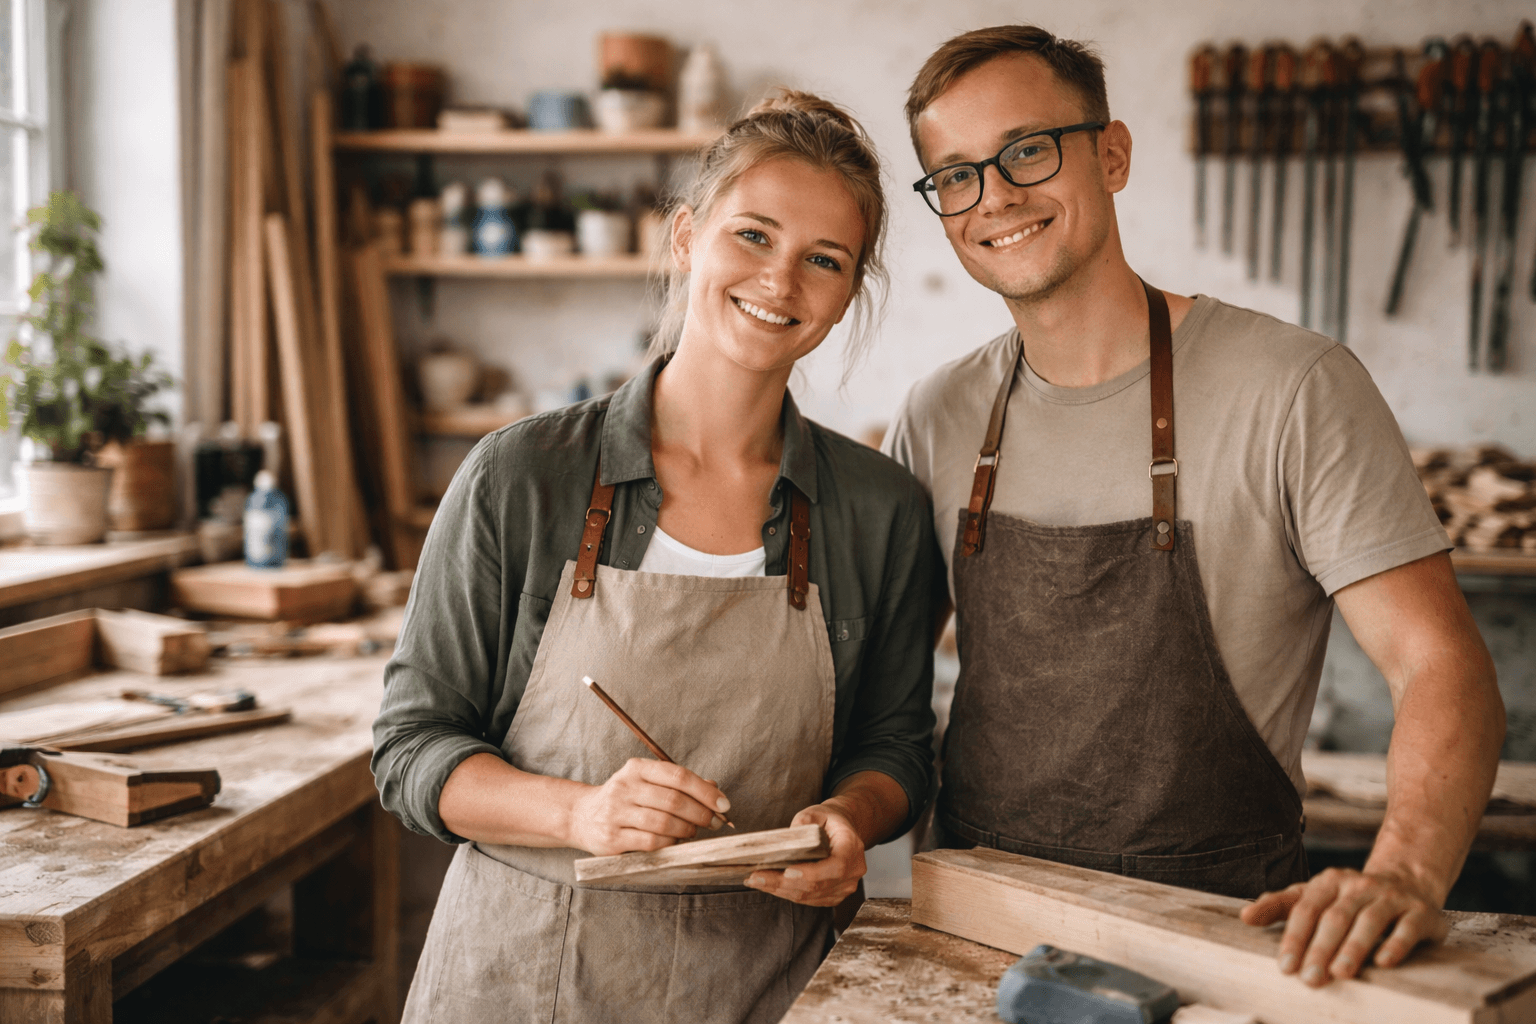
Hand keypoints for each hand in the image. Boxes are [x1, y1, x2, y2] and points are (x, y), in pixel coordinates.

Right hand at [567, 758, 730, 856]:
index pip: (678, 776)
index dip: (705, 791)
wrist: (581, 816)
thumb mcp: (647, 783)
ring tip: (693, 831)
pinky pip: (651, 842)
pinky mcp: (612, 837)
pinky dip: (670, 843)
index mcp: (637, 768)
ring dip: (687, 830)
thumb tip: (714, 788)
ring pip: (664, 822)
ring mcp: (616, 812)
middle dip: (701, 813)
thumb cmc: (623, 799)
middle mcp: (625, 787)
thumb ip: (678, 784)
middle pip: (674, 800)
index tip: (723, 804)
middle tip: (713, 822)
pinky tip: (674, 841)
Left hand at [745, 804, 866, 906]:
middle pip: (817, 885)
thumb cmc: (828, 820)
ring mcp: (845, 887)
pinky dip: (788, 893)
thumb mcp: (817, 812)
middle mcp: (853, 871)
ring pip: (810, 896)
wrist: (842, 829)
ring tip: (757, 880)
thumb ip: (804, 821)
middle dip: (784, 883)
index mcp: (852, 848)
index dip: (810, 873)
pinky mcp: (834, 895)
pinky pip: (809, 899)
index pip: (835, 867)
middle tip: (756, 876)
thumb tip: (788, 838)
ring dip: (781, 890)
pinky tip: (770, 885)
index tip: (785, 872)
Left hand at [1240, 867, 1447, 985]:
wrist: (1407, 882)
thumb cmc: (1348, 899)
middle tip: (1309, 979)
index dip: (1295, 938)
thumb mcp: (1312, 897)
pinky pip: (1407, 928)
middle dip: (1320, 949)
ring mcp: (1390, 897)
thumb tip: (1244, 917)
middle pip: (1335, 918)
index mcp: (1328, 882)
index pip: (1306, 909)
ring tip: (1340, 974)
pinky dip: (1395, 944)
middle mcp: (1358, 886)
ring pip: (1368, 921)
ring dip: (1353, 948)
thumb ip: (1278, 906)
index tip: (1285, 968)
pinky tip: (1383, 963)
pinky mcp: (1420, 912)